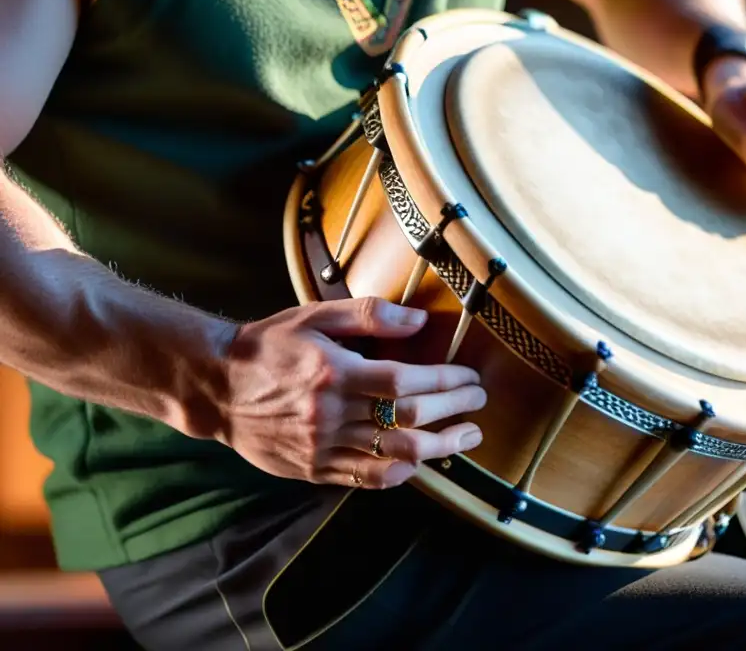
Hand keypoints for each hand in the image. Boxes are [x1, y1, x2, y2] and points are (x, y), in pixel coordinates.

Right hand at [212, 298, 485, 488]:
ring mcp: (322, 447)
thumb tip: (418, 322)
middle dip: (453, 412)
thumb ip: (368, 315)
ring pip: (394, 455)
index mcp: (334, 372)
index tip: (469, 378)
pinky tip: (419, 462)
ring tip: (465, 437)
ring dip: (439, 448)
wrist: (217, 386)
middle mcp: (331, 413)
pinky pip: (365, 479)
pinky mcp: (313, 469)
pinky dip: (399, 473)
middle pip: (407, 420)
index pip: (404, 383)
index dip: (444, 382)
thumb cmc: (269, 345)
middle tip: (478, 404)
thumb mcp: (314, 316)